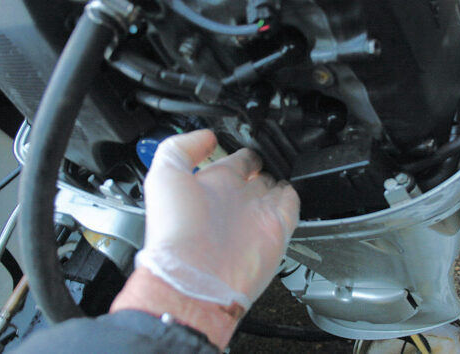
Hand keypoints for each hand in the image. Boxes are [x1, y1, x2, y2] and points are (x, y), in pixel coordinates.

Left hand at [136, 129, 299, 308]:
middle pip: (257, 175)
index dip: (242, 149)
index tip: (250, 139)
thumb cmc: (174, 231)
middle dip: (266, 164)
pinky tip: (294, 185)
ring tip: (288, 167)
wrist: (193, 276)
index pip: (234, 161)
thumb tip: (207, 136)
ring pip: (275, 189)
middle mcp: (235, 200)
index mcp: (212, 186)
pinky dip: (295, 194)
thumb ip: (181, 148)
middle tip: (274, 155)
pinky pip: (292, 205)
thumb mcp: (164, 176)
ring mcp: (257, 215)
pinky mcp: (276, 229)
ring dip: (281, 177)